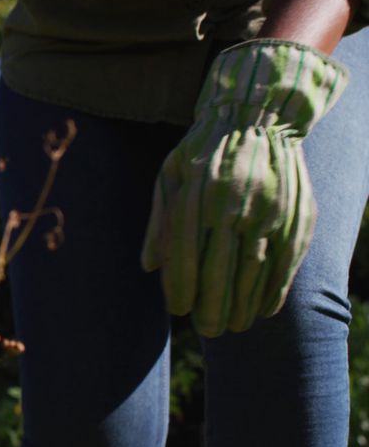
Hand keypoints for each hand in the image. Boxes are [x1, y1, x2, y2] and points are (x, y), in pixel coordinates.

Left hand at [142, 40, 347, 336]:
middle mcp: (234, 204)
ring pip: (256, 271)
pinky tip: (265, 310)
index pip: (186, 253)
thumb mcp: (170, 175)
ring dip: (245, 305)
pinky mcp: (297, 215)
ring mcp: (270, 211)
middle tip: (208, 329)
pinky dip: (276, 289)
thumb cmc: (203, 151)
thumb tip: (149, 268)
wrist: (259, 117)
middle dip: (214, 306)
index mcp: (198, 194)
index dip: (183, 287)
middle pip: (221, 269)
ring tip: (233, 327)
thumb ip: (159, 222)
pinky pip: (286, 262)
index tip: (179, 310)